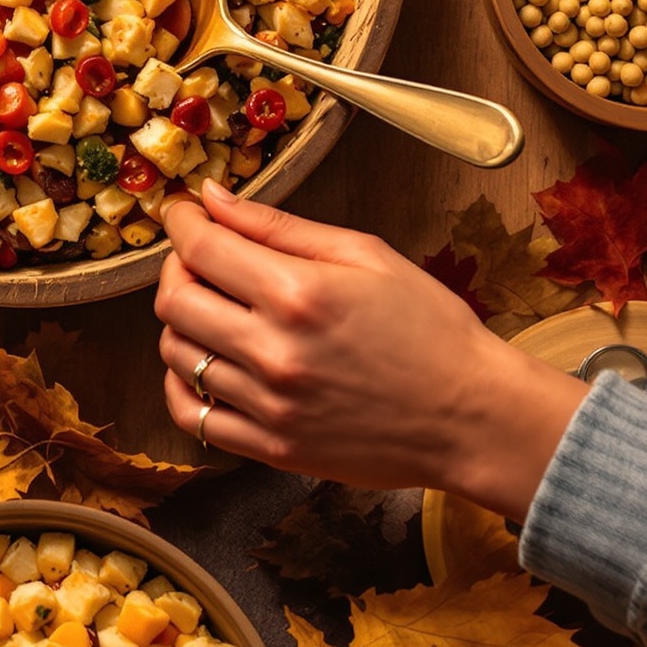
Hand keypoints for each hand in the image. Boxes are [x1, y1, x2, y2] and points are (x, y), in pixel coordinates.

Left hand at [155, 180, 583, 517]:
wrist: (471, 416)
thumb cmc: (431, 330)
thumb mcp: (366, 255)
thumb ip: (281, 226)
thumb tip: (215, 198)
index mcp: (299, 293)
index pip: (201, 248)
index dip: (180, 222)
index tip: (183, 213)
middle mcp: (274, 351)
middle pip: (174, 301)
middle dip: (177, 266)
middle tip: (201, 257)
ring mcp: (269, 406)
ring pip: (176, 355)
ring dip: (182, 322)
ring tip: (213, 308)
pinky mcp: (272, 448)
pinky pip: (192, 416)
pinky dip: (182, 384)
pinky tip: (205, 363)